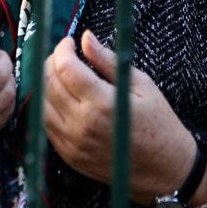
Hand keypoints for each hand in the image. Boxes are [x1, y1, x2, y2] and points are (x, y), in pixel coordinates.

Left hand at [42, 30, 206, 205]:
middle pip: (48, 84)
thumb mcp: (141, 85)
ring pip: (41, 105)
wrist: (165, 170)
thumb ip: (108, 60)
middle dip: (51, 62)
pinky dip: (47, 106)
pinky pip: (46, 126)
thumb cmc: (159, 123)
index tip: (70, 42)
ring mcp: (73, 143)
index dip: (63, 49)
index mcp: (102, 103)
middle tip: (64, 55)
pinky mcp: (69, 156)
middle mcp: (82, 124)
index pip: (65, 67)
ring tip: (60, 74)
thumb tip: (86, 37)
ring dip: (45, 84)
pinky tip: (61, 98)